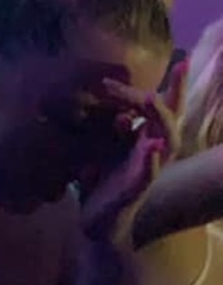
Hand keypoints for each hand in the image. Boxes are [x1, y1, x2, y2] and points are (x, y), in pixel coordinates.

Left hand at [80, 61, 186, 247]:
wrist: (99, 224)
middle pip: (172, 119)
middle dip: (176, 94)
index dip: (176, 87)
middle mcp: (152, 153)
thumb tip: (118, 112)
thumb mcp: (106, 149)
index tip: (184, 60)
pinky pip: (147, 174)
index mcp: (146, 140)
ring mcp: (147, 171)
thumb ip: (112, 129)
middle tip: (180, 67)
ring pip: (166, 142)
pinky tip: (153, 147)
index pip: (163, 109)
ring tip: (152, 98)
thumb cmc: (104, 183)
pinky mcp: (135, 191)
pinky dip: (151, 160)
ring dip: (161, 119)